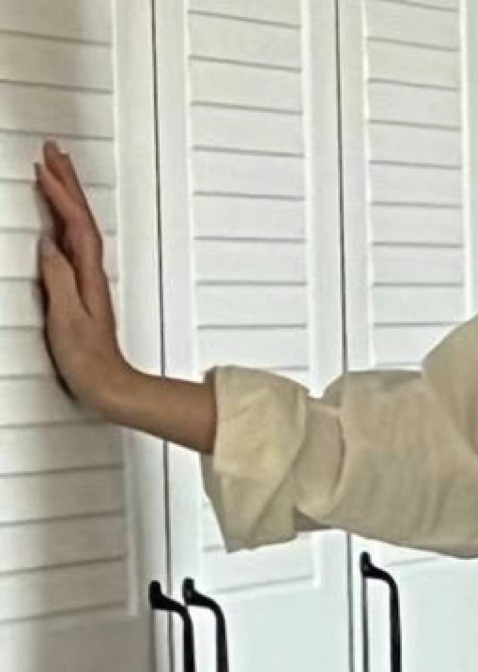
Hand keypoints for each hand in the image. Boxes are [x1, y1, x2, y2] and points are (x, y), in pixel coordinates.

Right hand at [33, 139, 128, 412]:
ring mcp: (88, 281)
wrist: (109, 387)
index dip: (60, 194)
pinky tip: (54, 218)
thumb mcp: (66, 319)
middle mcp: (91, 274)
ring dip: (67, 196)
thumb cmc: (89, 361)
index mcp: (87, 277)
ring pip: (78, 226)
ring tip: (54, 170)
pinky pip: (72, 241)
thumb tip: (48, 245)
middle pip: (80, 218)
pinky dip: (63, 220)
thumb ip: (58, 280)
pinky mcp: (82, 290)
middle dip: (67, 182)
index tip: (43, 168)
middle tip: (52, 151)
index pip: (75, 225)